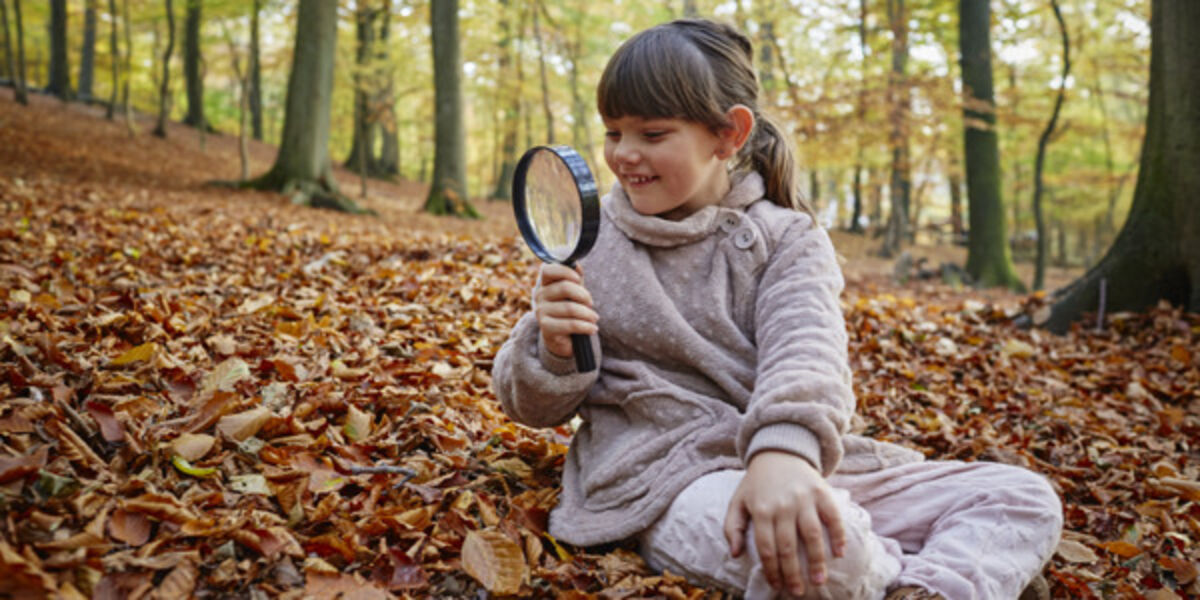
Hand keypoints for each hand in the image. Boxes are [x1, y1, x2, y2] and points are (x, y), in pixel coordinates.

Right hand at [534, 263, 598, 357]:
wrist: (564, 339)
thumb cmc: (570, 311)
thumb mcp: (574, 293)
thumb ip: (576, 278)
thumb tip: (576, 265)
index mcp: (545, 284)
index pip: (548, 270)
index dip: (565, 271)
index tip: (578, 279)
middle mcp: (540, 296)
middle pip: (564, 287)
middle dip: (583, 295)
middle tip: (591, 303)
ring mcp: (541, 311)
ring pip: (570, 307)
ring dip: (588, 314)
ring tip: (594, 318)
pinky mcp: (546, 327)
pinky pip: (570, 324)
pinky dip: (586, 326)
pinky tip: (593, 329)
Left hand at [724, 451, 846, 597]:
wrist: (779, 451)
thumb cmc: (757, 483)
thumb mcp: (738, 501)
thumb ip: (733, 527)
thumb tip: (735, 554)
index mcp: (761, 509)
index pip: (767, 548)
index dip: (772, 570)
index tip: (777, 586)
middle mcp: (783, 505)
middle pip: (788, 546)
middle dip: (793, 572)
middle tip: (798, 591)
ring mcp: (804, 498)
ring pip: (812, 534)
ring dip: (817, 560)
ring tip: (819, 580)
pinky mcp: (822, 492)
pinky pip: (832, 517)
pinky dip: (838, 535)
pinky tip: (839, 553)